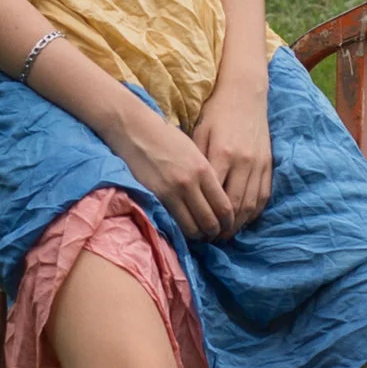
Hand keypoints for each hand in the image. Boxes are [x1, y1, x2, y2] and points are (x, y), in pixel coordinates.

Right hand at [107, 103, 237, 241]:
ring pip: (193, 227)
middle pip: (211, 220)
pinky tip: (184, 229)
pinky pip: (175, 222)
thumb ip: (206, 175)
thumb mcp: (195, 152)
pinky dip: (182, 231)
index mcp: (204, 169)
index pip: (224, 206)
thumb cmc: (167, 139)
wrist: (137, 131)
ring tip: (200, 235)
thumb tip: (218, 200)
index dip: (229, 221)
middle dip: (216, 232)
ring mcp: (173, 191)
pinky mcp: (156, 197)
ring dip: (199, 235)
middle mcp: (191, 182)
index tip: (228, 226)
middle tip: (215, 235)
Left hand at [191, 71, 273, 231]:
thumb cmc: (216, 112)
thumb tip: (187, 191)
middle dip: (223, 227)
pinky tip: (243, 220)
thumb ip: (197, 162)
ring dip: (239, 224)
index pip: (214, 197)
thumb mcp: (199, 133)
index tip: (197, 229)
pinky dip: (254, 212)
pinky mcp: (269, 164)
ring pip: (250, 205)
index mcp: (223, 154)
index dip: (206, 217)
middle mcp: (244, 162)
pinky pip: (263, 196)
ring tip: (226, 234)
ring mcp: (259, 164)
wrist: (245, 93)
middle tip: (211, 239)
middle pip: (234, 206)